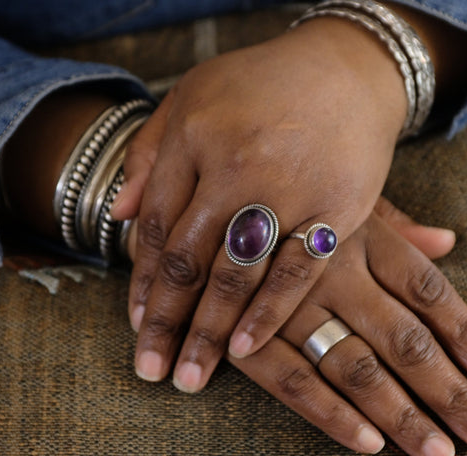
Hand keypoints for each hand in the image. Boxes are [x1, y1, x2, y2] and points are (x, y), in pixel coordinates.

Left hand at [112, 17, 409, 389]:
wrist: (348, 67)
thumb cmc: (259, 84)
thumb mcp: (189, 97)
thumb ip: (149, 154)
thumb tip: (118, 214)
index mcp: (195, 137)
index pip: (159, 226)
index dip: (144, 281)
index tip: (136, 325)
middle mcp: (237, 165)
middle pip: (191, 259)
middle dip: (168, 321)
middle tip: (151, 370)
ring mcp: (289, 188)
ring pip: (237, 274)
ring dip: (210, 332)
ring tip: (189, 377)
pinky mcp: (337, 207)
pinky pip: (297, 269)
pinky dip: (269, 312)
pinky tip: (244, 349)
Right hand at [227, 212, 466, 455]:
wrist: (197, 197)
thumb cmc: (278, 196)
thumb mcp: (334, 195)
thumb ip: (393, 222)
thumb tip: (447, 240)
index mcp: (358, 231)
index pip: (425, 286)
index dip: (463, 330)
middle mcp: (330, 268)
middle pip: (401, 337)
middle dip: (446, 390)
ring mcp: (286, 304)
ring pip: (354, 365)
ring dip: (398, 413)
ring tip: (437, 454)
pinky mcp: (244, 333)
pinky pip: (292, 379)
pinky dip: (330, 413)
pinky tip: (367, 442)